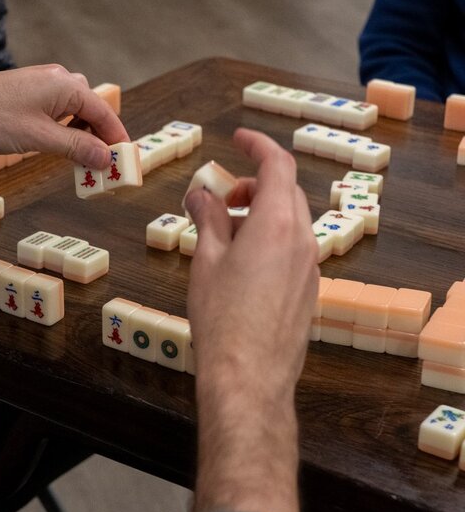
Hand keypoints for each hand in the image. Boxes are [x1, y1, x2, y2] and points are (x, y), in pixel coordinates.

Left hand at [0, 65, 129, 167]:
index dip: (116, 140)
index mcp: (66, 86)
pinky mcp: (26, 95)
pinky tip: (58, 149)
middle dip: (99, 140)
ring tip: (82, 165)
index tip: (124, 162)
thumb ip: (76, 147)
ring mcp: (40, 86)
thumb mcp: (39, 138)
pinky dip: (63, 132)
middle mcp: (57, 80)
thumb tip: (105, 158)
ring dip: (80, 138)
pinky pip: (56, 113)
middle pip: (91, 112)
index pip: (104, 113)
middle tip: (104, 169)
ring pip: (73, 113)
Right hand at [184, 128, 317, 511]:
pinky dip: (270, 238)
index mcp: (275, 223)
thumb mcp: (206, 260)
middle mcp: (302, 239)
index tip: (239, 137)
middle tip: (222, 197)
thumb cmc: (221, 318)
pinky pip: (293, 248)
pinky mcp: (309, 290)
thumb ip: (207, 218)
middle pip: (285, 192)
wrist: (249, 375)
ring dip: (260, 213)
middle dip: (253, 184)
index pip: (276, 165)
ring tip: (225, 233)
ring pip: (290, 221)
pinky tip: (242, 263)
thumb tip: (201, 193)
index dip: (258, 145)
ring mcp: (310, 266)